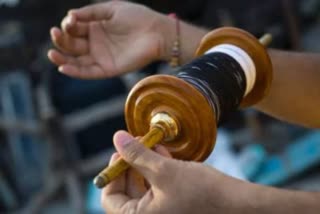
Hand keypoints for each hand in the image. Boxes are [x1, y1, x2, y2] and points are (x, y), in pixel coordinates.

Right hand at [48, 1, 173, 78]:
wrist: (157, 32)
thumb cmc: (137, 17)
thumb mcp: (111, 9)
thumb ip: (91, 12)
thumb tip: (70, 15)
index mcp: (95, 28)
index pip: (74, 29)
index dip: (68, 25)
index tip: (71, 21)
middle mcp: (95, 43)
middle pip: (72, 45)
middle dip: (61, 40)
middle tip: (56, 33)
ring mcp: (101, 57)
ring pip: (76, 61)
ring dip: (62, 58)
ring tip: (52, 54)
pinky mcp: (108, 69)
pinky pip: (89, 72)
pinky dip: (76, 71)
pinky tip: (63, 67)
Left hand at [102, 131, 255, 213]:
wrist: (239, 206)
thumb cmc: (203, 193)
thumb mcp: (165, 171)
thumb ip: (137, 155)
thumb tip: (117, 138)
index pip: (110, 198)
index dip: (113, 171)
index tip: (120, 151)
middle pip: (126, 192)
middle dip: (130, 164)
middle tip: (135, 143)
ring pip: (143, 189)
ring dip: (145, 165)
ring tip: (150, 145)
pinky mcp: (174, 209)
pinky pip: (157, 191)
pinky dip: (157, 173)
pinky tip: (162, 154)